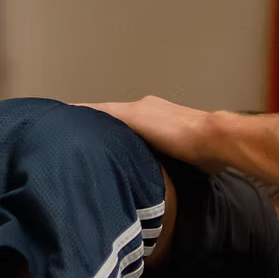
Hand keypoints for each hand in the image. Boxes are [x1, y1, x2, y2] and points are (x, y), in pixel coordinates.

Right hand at [80, 96, 224, 170]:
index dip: (85, 115)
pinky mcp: (177, 151)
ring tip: (101, 161)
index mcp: (139, 107)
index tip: (65, 122)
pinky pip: (150, 154)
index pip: (105, 111)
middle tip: (81, 148)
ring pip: (135, 140)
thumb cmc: (175, 130)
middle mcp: (150, 116)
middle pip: (120, 125)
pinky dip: (137, 158)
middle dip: (102, 134)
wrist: (213, 143)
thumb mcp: (136, 118)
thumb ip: (111, 114)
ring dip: (120, 147)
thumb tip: (81, 110)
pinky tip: (131, 170)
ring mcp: (165, 134)